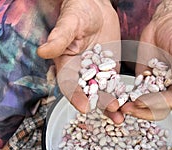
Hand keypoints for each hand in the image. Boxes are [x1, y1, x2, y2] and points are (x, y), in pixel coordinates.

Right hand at [37, 0, 121, 120]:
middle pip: (88, 94)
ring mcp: (97, 73)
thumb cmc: (78, 12)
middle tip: (111, 111)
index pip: (69, 85)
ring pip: (103, 93)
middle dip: (99, 104)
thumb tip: (43, 51)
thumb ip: (59, 38)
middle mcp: (81, 73)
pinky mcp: (111, 70)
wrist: (96, 8)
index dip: (75, 97)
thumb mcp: (69, 24)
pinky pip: (116, 85)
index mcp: (66, 64)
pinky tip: (128, 104)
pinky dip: (121, 95)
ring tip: (120, 117)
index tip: (84, 107)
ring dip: (111, 105)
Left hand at [121, 0, 171, 120]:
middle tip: (127, 108)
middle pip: (160, 108)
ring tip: (120, 106)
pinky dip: (128, 99)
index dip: (157, 103)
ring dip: (134, 108)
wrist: (165, 23)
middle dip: (143, 111)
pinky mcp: (146, 82)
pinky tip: (119, 99)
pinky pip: (138, 94)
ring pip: (147, 105)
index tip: (141, 101)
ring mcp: (159, 87)